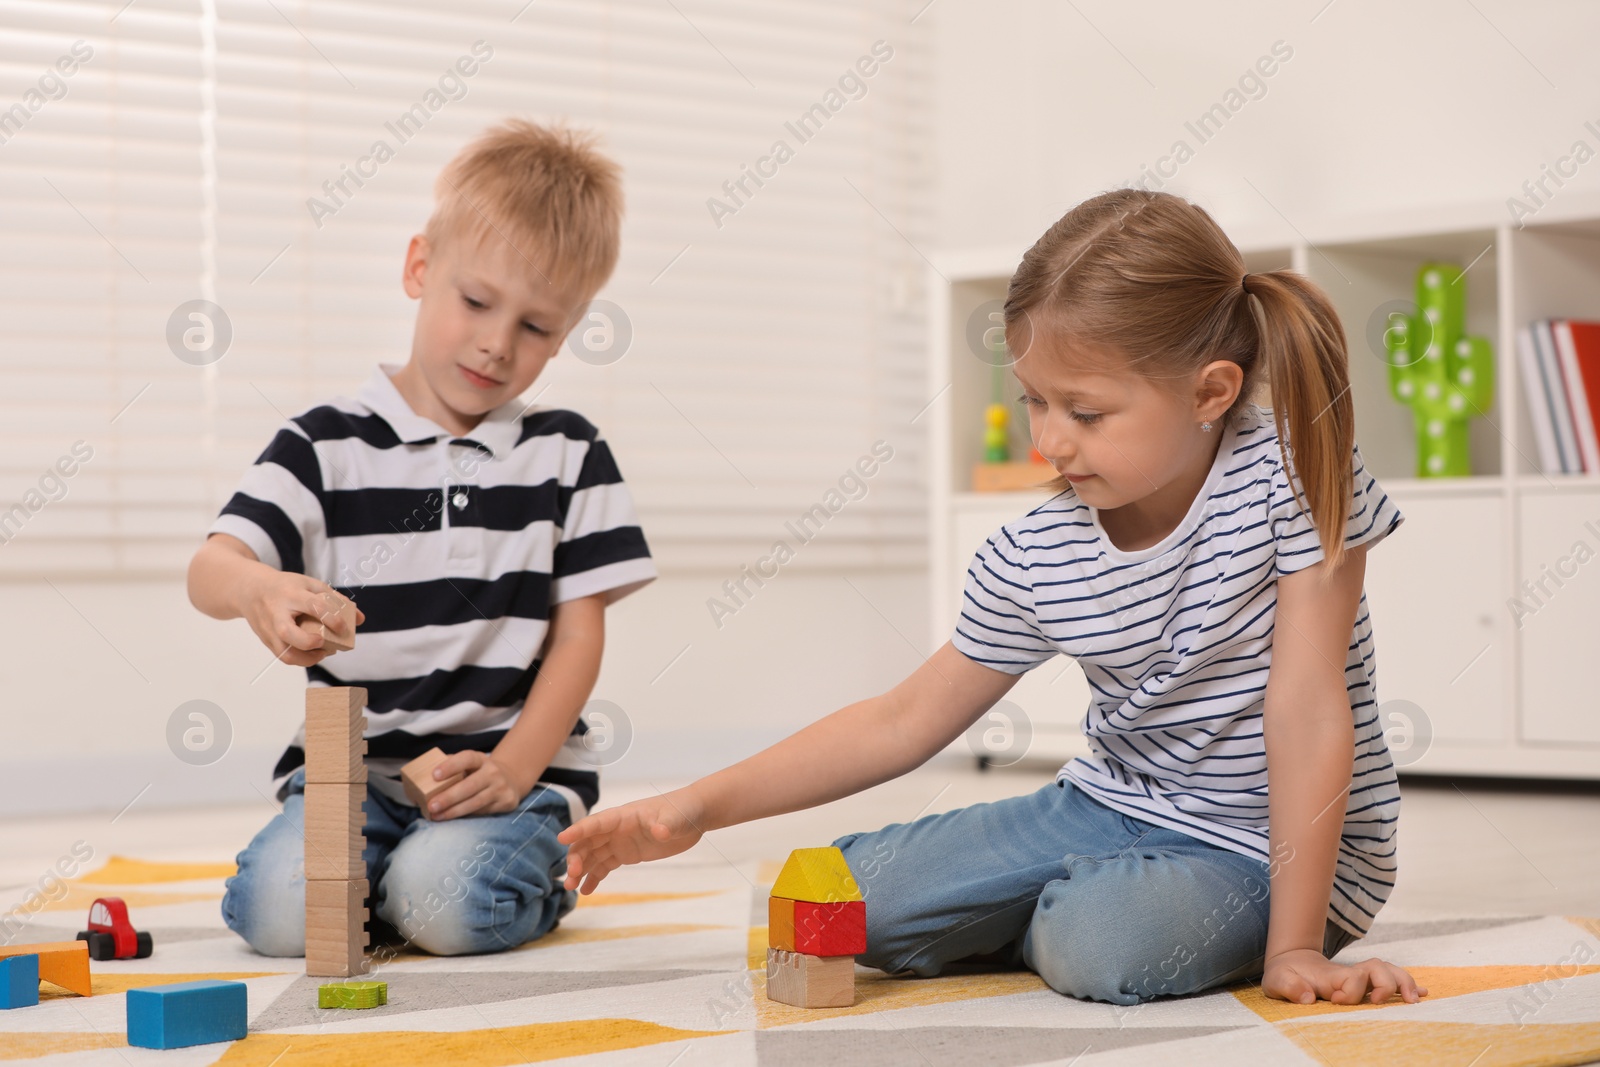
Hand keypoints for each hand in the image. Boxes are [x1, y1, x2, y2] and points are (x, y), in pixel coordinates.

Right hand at [240, 571, 364, 666]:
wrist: (250, 590)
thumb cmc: (287, 587)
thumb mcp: (310, 585)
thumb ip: (336, 600)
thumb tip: (360, 619)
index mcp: (291, 594)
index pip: (312, 606)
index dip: (331, 618)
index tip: (344, 628)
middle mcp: (276, 613)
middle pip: (288, 632)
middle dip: (309, 642)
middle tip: (325, 643)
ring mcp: (269, 629)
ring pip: (285, 652)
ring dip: (307, 659)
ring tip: (324, 653)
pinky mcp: (266, 640)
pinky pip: (283, 656)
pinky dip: (301, 660)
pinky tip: (314, 655)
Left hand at [425, 751, 531, 820]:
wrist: (510, 781)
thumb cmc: (478, 773)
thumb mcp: (469, 765)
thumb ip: (450, 767)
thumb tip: (418, 778)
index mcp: (480, 759)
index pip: (466, 758)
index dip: (451, 766)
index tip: (434, 775)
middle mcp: (493, 772)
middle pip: (470, 785)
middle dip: (449, 797)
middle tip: (431, 805)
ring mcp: (500, 788)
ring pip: (476, 802)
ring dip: (454, 811)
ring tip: (437, 816)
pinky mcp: (505, 802)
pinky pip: (482, 811)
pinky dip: (465, 816)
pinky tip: (451, 818)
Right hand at [556, 789, 706, 894]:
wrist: (692, 816)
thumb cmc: (682, 811)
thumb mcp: (676, 818)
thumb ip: (666, 825)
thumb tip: (661, 831)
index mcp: (624, 815)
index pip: (596, 822)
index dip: (579, 830)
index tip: (561, 838)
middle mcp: (616, 828)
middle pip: (588, 842)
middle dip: (576, 857)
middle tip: (571, 876)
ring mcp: (620, 841)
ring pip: (592, 855)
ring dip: (579, 870)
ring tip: (570, 888)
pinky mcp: (626, 853)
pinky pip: (605, 865)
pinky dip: (594, 877)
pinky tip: (586, 891)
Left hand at [1262, 947, 1428, 1004]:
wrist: (1290, 961)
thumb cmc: (1284, 974)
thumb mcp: (1276, 979)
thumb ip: (1289, 986)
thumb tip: (1308, 998)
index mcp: (1332, 976)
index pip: (1352, 977)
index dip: (1351, 990)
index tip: (1336, 1001)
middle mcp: (1350, 974)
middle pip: (1378, 968)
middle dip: (1387, 984)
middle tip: (1382, 1002)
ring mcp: (1359, 978)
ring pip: (1389, 971)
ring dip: (1404, 983)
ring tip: (1415, 1001)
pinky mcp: (1364, 984)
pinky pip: (1391, 980)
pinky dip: (1408, 985)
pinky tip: (1423, 994)